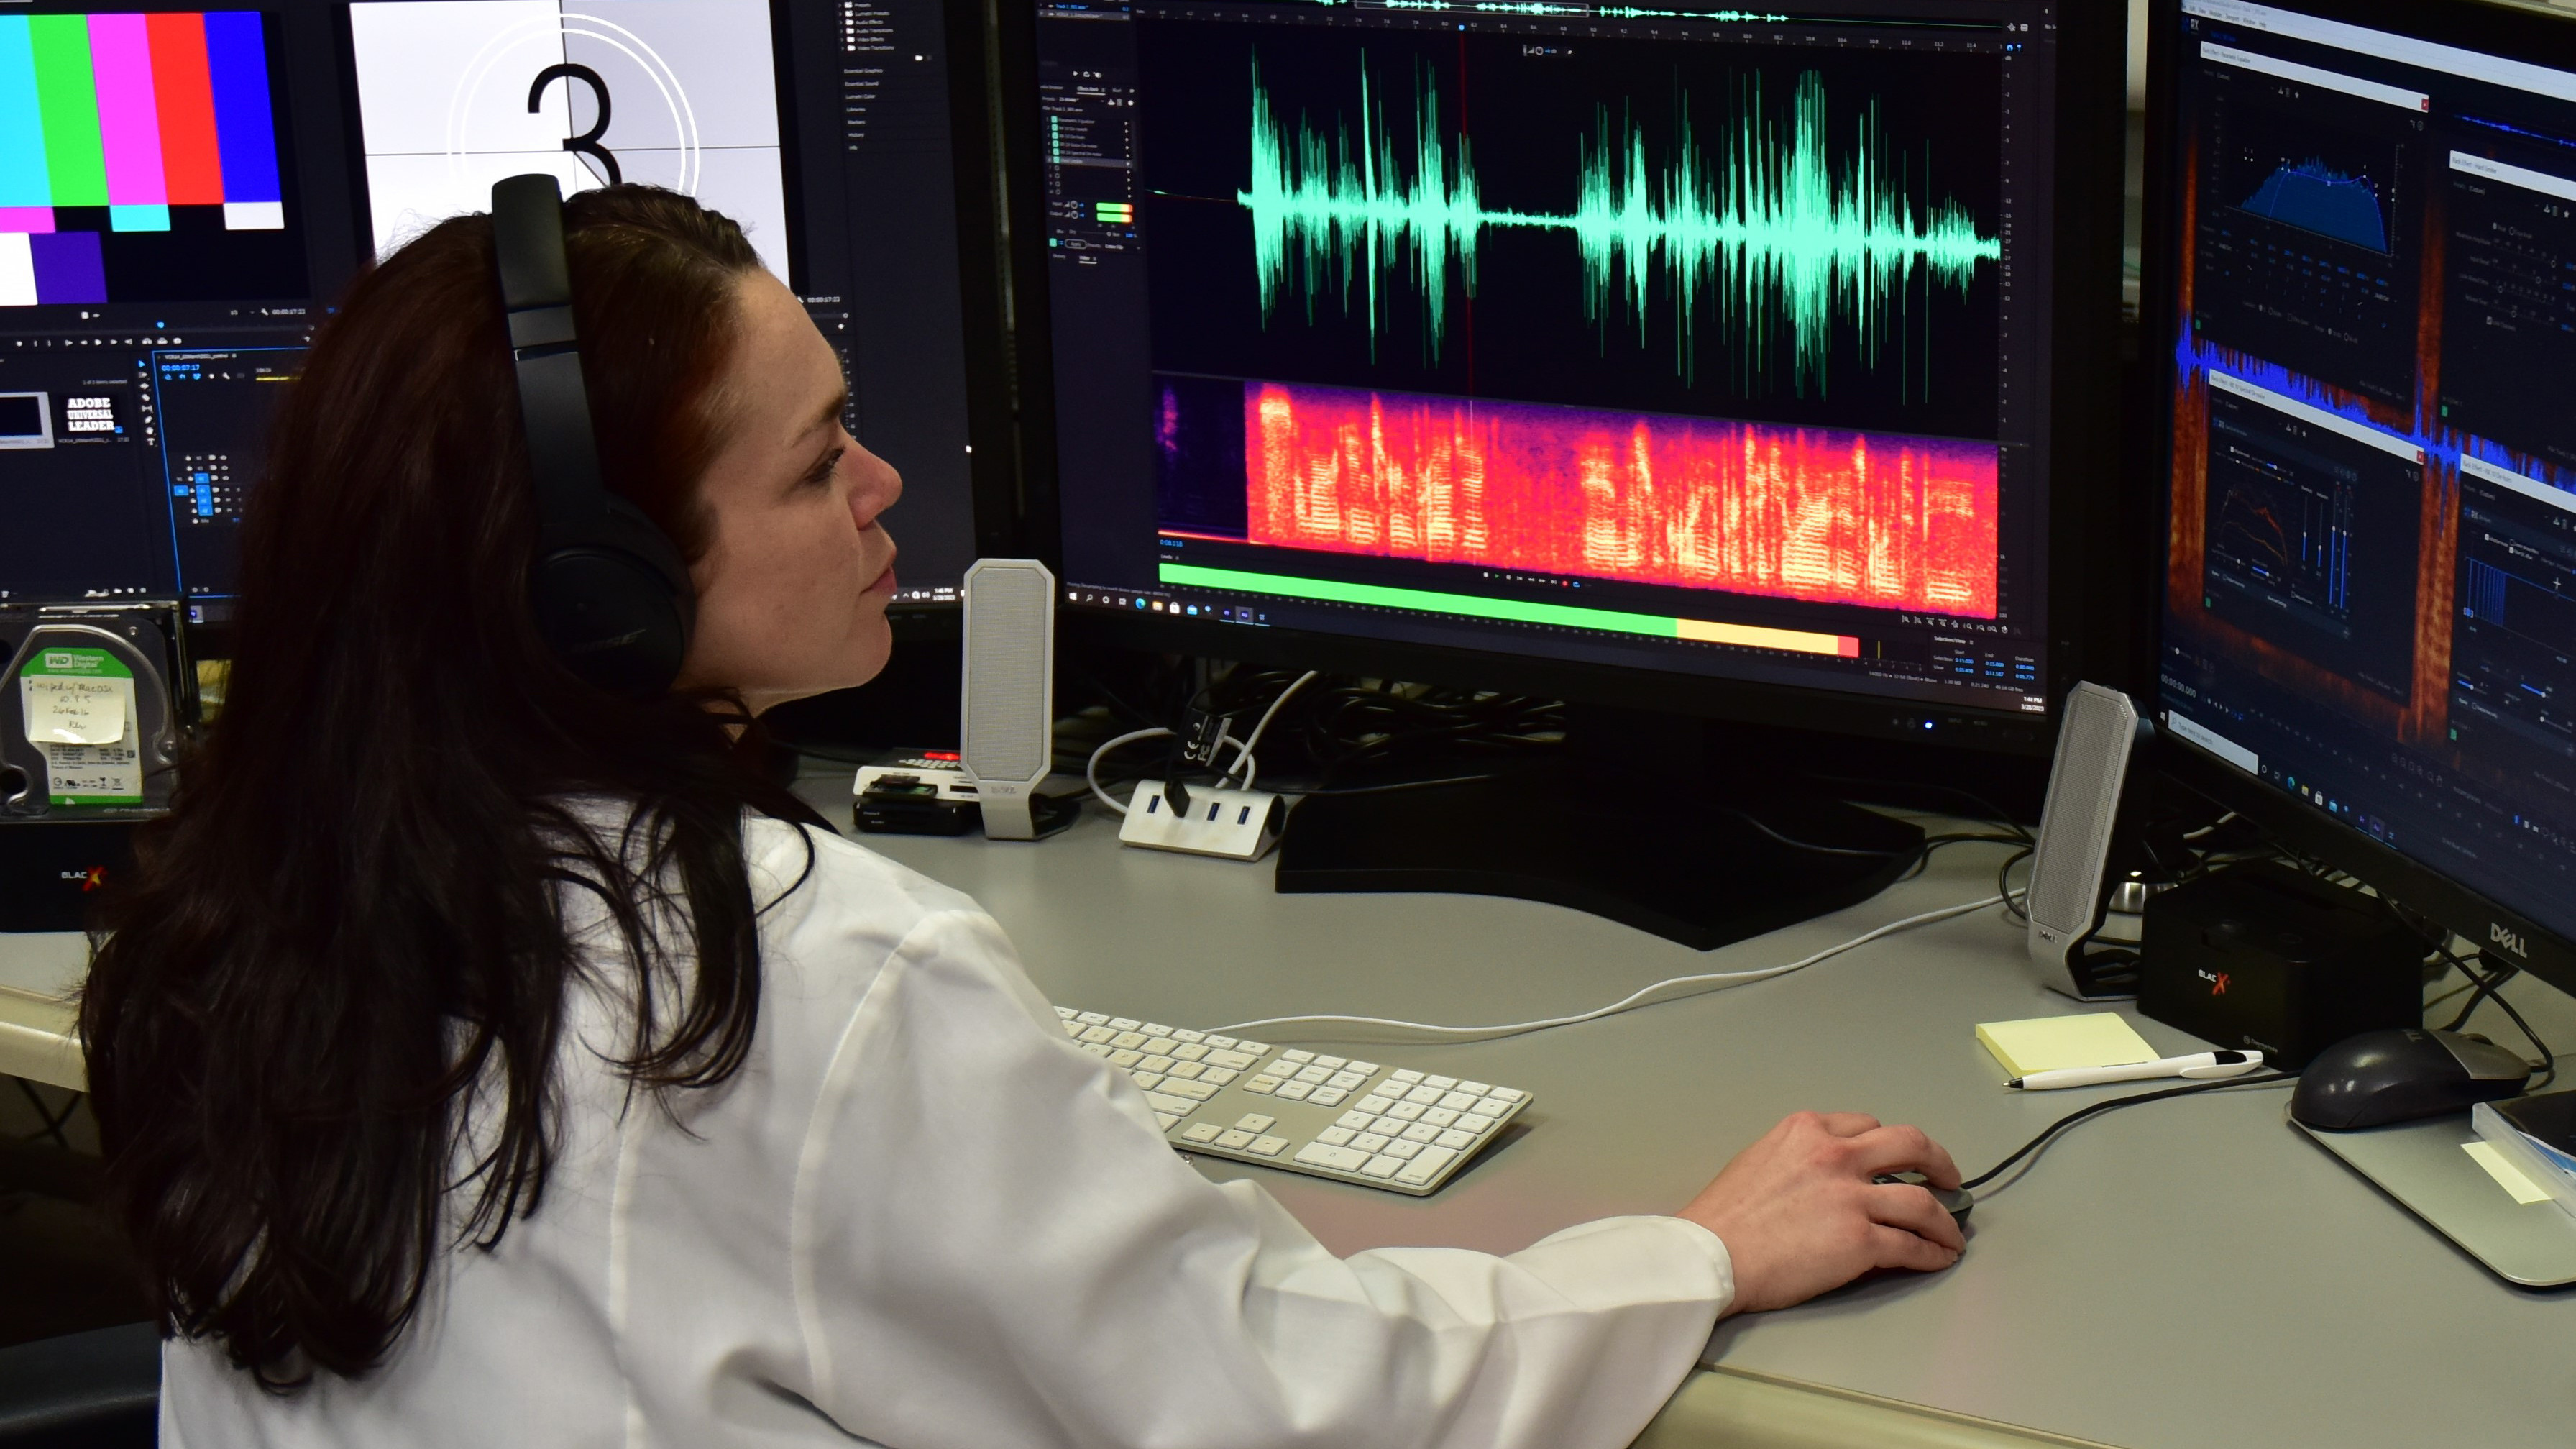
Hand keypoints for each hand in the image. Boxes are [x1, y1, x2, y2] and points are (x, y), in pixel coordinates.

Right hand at [1675, 1111, 1965, 1314]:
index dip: (1889, 1144)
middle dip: (1938, 1161)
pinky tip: (1937, 1257)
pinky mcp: (1860, 1239)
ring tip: (1951, 1234)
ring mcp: (1851, 1196)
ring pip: (1921, 1202)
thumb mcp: (1759, 1159)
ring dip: (1944, 1220)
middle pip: (1910, 1145)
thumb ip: (1798, 1158)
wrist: (1711, 1254)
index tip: (1899, 1159)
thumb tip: (1824, 1180)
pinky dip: (1932, 1252)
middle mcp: (1835, 1154)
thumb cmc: (1722, 1217)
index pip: (1866, 1125)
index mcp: (1807, 1130)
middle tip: (1949, 1178)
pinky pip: (1911, 1245)